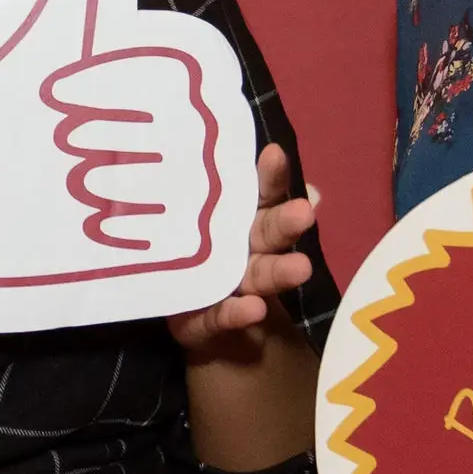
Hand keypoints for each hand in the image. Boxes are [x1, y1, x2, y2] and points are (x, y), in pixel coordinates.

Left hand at [166, 144, 316, 356]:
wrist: (168, 309)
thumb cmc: (184, 249)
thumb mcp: (186, 215)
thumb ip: (209, 194)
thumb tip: (238, 167)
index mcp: (241, 219)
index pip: (262, 192)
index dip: (270, 175)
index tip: (274, 154)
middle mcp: (246, 250)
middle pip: (270, 232)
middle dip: (287, 222)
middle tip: (304, 212)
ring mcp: (234, 286)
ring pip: (261, 275)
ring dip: (281, 271)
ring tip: (300, 268)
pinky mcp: (213, 319)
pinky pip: (225, 316)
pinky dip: (239, 313)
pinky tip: (254, 309)